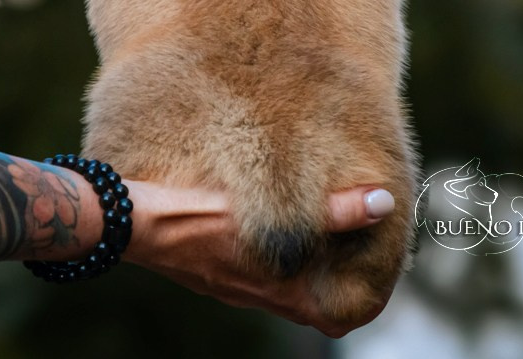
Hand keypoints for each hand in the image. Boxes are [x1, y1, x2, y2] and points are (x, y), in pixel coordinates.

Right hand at [125, 181, 395, 336]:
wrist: (137, 225)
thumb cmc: (202, 220)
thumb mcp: (273, 213)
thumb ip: (331, 211)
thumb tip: (384, 203)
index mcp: (279, 292)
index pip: (336, 320)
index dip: (362, 299)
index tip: (376, 266)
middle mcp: (260, 296)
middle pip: (312, 302)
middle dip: (337, 275)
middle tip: (356, 237)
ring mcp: (234, 285)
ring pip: (285, 285)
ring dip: (306, 263)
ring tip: (323, 221)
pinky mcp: (215, 267)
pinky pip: (258, 270)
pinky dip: (277, 253)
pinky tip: (274, 218)